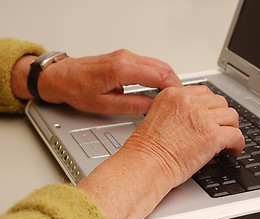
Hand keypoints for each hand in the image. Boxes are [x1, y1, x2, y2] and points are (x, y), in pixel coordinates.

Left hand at [11, 49, 181, 114]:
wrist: (63, 77)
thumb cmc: (78, 89)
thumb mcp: (106, 105)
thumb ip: (133, 105)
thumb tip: (154, 106)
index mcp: (121, 69)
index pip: (159, 75)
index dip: (174, 88)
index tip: (180, 99)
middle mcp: (126, 58)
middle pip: (163, 67)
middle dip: (175, 83)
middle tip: (180, 99)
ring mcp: (126, 55)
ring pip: (158, 63)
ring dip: (168, 78)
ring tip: (171, 96)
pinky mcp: (125, 57)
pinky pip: (150, 63)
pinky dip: (159, 74)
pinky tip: (160, 86)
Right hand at [124, 85, 244, 185]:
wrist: (146, 164)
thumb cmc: (147, 149)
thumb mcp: (158, 117)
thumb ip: (177, 110)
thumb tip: (197, 115)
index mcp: (174, 95)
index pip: (204, 92)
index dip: (211, 106)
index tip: (213, 116)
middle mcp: (188, 102)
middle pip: (220, 102)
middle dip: (222, 116)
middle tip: (222, 128)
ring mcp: (202, 117)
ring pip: (231, 116)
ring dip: (232, 128)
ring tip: (228, 140)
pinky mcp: (212, 135)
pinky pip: (236, 135)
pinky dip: (238, 144)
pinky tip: (233, 150)